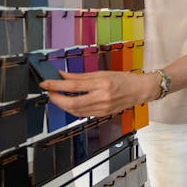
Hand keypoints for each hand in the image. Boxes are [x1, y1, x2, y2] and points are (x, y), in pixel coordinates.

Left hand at [41, 71, 159, 116]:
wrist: (140, 90)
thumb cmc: (124, 79)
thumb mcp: (103, 73)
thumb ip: (81, 76)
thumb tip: (63, 75)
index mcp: (102, 83)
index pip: (74, 85)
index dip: (56, 85)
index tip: (45, 83)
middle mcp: (102, 97)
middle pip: (72, 102)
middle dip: (56, 98)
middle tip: (49, 92)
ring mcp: (102, 108)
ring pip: (75, 110)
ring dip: (62, 105)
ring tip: (57, 97)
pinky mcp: (102, 114)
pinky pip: (82, 114)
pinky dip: (72, 109)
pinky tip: (69, 103)